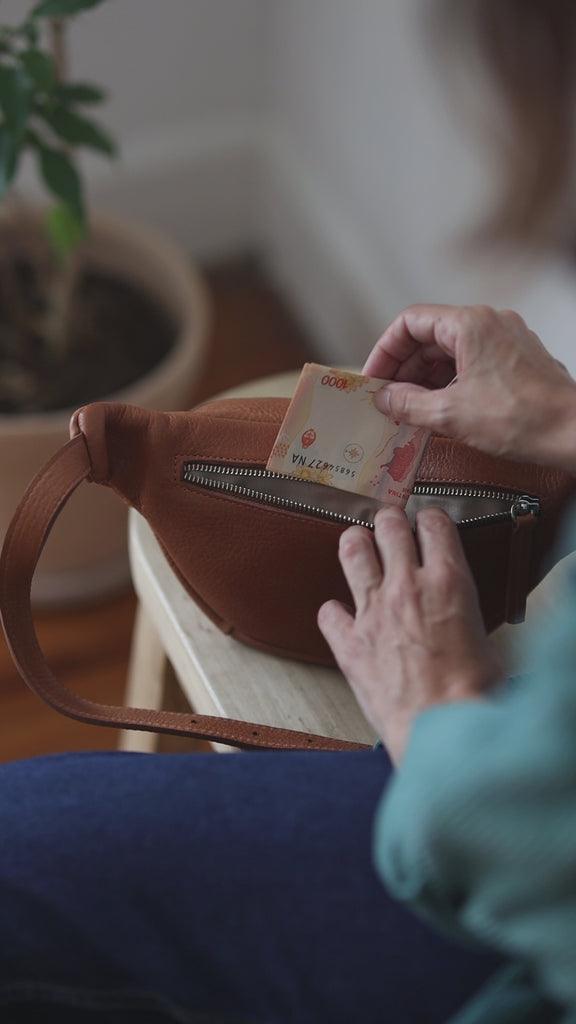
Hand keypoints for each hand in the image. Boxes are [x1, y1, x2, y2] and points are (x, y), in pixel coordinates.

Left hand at [317, 506, 501, 763]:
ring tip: (358, 545)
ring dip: (356, 544)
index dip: (430, 519)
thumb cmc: (474, 694)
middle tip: (391, 527)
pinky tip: (341, 617)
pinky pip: (327, 611)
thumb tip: (458, 614)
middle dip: (390, 522)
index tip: (428, 524)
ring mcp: (372, 612)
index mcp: (449, 581)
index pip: (434, 523)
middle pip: (389, 526)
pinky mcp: (348, 643)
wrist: (444, 729)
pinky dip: (333, 612)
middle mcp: (407, 587)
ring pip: (353, 551)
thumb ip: (465, 613)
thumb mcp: (487, 638)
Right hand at [363, 304, 575, 472]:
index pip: (410, 322)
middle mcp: (489, 324)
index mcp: (470, 324)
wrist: (573, 432)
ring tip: (411, 409)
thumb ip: (408, 404)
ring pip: (450, 351)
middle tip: (388, 398)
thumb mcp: (450, 414)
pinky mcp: (515, 360)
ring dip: (426, 379)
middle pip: (429, 337)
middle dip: (404, 369)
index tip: (375, 377)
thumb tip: (385, 399)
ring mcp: (505, 340)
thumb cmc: (525, 418)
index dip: (385, 351)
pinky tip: (440, 410)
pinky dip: (449, 383)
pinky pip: (471, 363)